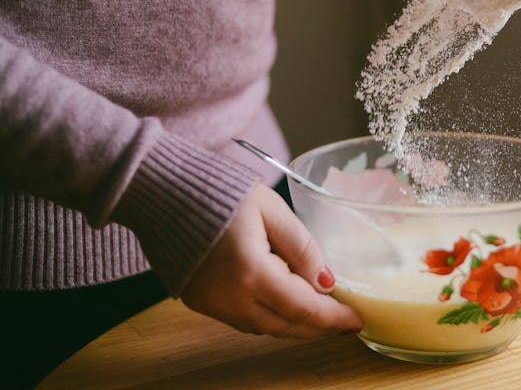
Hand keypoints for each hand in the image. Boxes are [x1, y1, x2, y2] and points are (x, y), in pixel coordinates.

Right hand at [181, 184, 362, 337]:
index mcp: (251, 272)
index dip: (333, 318)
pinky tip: (285, 304)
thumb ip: (302, 246)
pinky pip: (244, 320)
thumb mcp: (271, 209)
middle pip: (286, 325)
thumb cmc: (219, 192)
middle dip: (319, 327)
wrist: (163, 191)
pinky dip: (269, 318)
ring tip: (321, 313)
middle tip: (345, 321)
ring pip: (264, 328)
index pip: (303, 308)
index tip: (357, 320)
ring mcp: (212, 304)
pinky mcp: (199, 302)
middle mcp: (230, 298)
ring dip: (295, 324)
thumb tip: (327, 281)